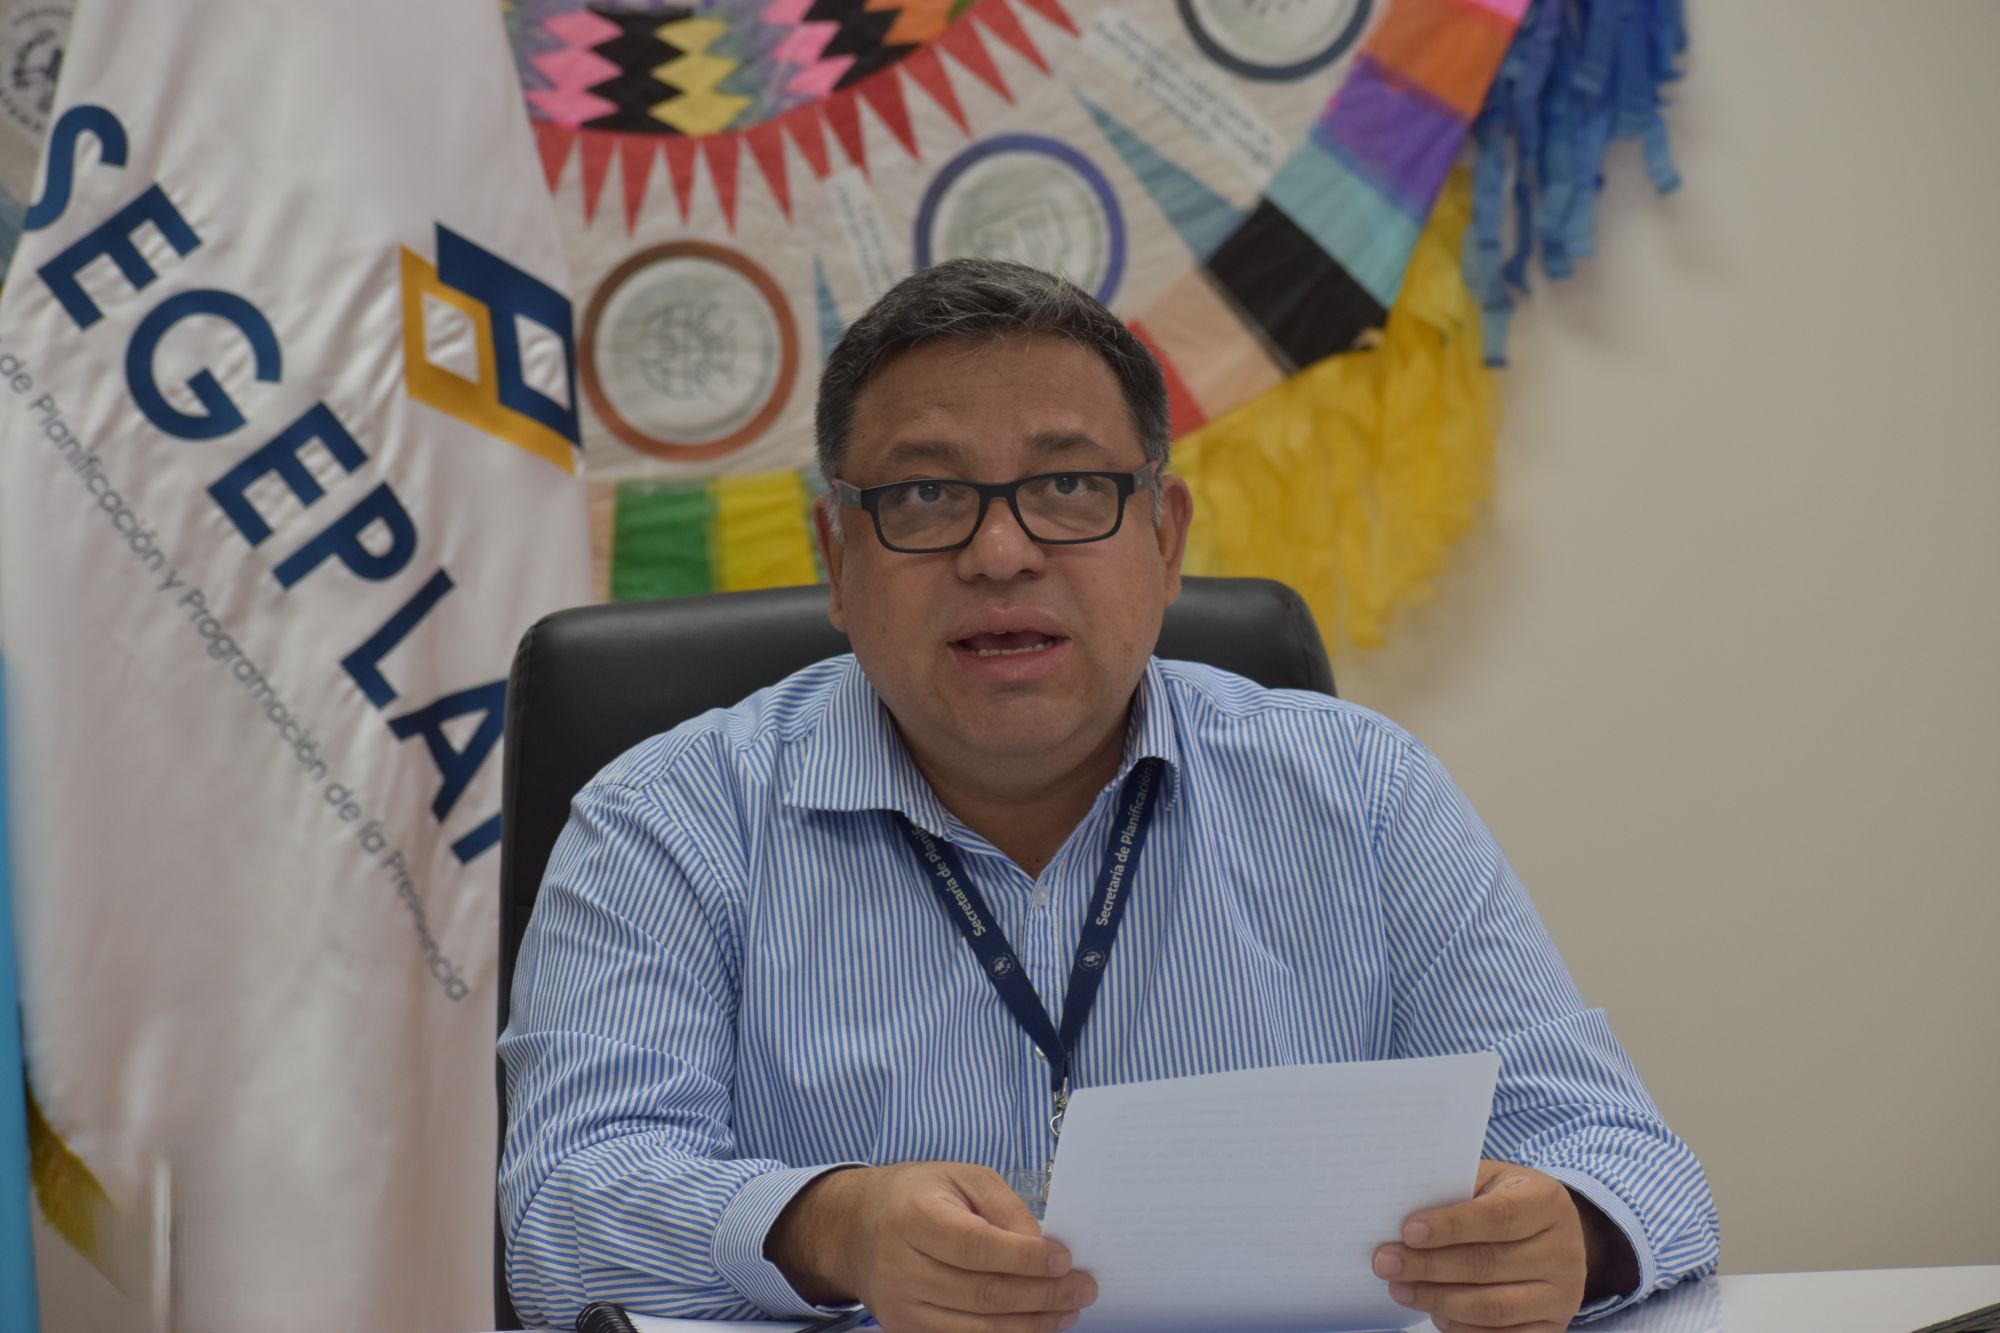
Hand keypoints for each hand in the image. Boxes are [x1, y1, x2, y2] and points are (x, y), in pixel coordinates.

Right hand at [768, 1161, 1097, 1332]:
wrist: (857, 1228)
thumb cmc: (916, 1195)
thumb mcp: (960, 1177)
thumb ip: (1004, 1207)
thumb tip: (1043, 1247)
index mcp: (913, 1216)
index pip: (977, 1246)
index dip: (1025, 1258)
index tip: (1066, 1259)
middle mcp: (901, 1266)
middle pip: (983, 1294)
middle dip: (1043, 1296)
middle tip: (1083, 1289)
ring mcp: (900, 1307)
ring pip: (978, 1328)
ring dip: (1032, 1324)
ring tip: (1067, 1312)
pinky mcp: (905, 1331)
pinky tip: (1034, 1326)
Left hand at [1371, 1160, 1588, 1332]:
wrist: (1556, 1234)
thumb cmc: (1509, 1200)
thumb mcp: (1492, 1180)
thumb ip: (1456, 1190)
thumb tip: (1400, 1208)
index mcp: (1547, 1202)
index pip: (1497, 1217)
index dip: (1451, 1226)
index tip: (1408, 1232)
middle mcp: (1563, 1250)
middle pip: (1488, 1264)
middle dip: (1430, 1267)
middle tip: (1386, 1263)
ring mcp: (1562, 1293)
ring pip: (1493, 1306)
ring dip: (1439, 1301)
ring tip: (1401, 1290)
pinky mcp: (1553, 1325)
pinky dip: (1464, 1329)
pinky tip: (1436, 1315)